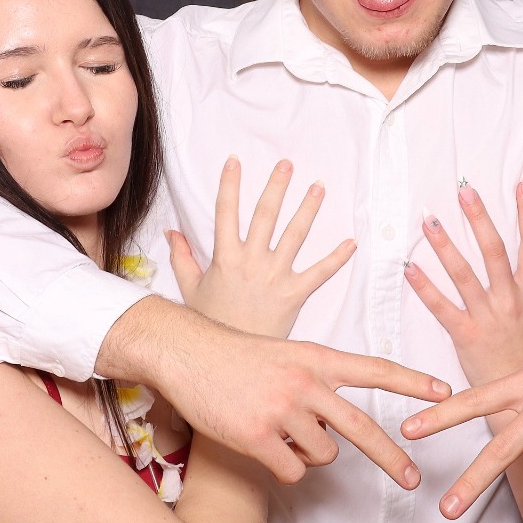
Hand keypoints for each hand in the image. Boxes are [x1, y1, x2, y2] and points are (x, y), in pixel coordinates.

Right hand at [121, 296, 447, 490]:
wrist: (185, 352)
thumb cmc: (235, 356)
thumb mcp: (287, 355)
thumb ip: (317, 384)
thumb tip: (335, 430)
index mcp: (317, 358)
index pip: (375, 369)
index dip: (411, 382)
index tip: (444, 392)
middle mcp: (306, 384)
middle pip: (362, 427)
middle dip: (392, 458)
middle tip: (414, 480)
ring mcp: (282, 410)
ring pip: (322, 454)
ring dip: (308, 452)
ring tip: (279, 430)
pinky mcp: (257, 436)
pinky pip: (292, 470)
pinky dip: (283, 466)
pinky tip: (262, 445)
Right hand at [167, 156, 354, 338]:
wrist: (230, 361)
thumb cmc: (212, 323)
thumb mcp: (191, 289)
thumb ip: (182, 258)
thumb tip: (171, 232)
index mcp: (226, 258)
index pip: (226, 213)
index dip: (229, 185)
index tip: (235, 160)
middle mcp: (252, 262)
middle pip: (265, 216)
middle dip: (276, 187)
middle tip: (287, 164)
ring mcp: (275, 277)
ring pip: (295, 236)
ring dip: (308, 209)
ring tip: (319, 186)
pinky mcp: (294, 295)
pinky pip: (320, 274)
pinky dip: (337, 258)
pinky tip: (351, 242)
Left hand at [403, 178, 522, 388]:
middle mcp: (510, 301)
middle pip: (494, 251)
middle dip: (480, 218)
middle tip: (464, 190)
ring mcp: (487, 317)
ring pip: (464, 274)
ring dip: (445, 245)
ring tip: (430, 219)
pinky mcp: (465, 336)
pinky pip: (442, 308)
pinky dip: (425, 288)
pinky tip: (409, 267)